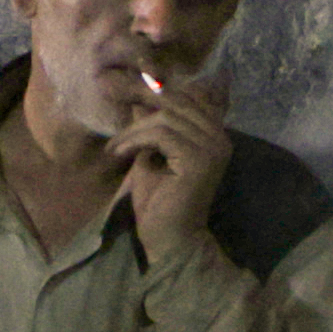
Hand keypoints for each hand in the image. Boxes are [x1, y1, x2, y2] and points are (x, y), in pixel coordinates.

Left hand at [113, 69, 230, 264]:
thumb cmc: (161, 203)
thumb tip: (137, 100)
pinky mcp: (199, 160)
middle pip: (176, 102)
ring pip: (165, 118)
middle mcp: (219, 138)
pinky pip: (161, 134)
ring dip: (133, 131)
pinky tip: (120, 153)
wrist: (170, 240)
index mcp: (213, 135)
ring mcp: (212, 148)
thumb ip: (149, 128)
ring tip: (115, 148)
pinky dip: (135, 140)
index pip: (186, 98)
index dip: (154, 91)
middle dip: (140, 103)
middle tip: (114, 110)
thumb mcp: (150, 155)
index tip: (122, 92)